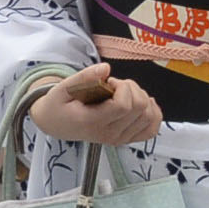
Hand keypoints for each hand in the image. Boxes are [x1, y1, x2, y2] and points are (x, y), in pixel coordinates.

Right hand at [28, 59, 160, 146]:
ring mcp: (119, 139)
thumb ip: (84, 77)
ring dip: (141, 97)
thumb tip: (105, 68)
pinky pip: (151, 129)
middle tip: (115, 86)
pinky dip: (152, 113)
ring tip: (123, 94)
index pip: (123, 106)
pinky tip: (142, 103)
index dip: (122, 87)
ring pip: (149, 116)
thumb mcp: (63, 88)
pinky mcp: (126, 139)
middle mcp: (109, 134)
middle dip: (132, 88)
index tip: (109, 82)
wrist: (56, 124)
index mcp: (93, 122)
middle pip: (140, 108)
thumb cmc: (59, 106)